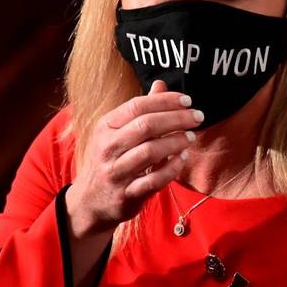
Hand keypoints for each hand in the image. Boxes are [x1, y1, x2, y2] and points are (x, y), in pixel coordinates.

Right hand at [66, 80, 202, 238]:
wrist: (89, 201)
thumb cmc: (109, 160)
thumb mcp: (116, 132)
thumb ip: (140, 110)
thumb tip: (161, 85)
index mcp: (105, 127)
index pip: (137, 106)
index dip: (165, 101)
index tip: (188, 101)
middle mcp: (108, 147)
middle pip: (146, 126)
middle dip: (177, 119)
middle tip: (197, 117)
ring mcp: (116, 172)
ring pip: (150, 152)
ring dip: (176, 142)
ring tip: (191, 137)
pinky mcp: (126, 194)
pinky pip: (153, 180)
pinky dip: (172, 169)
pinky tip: (182, 159)